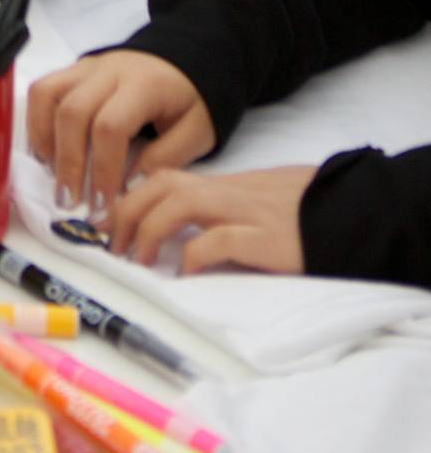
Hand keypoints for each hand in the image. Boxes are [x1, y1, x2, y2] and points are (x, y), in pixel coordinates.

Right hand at [27, 49, 216, 216]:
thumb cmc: (190, 101)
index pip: (110, 126)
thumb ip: (164, 159)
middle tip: (70, 201)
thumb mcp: (196, 133)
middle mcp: (107, 70)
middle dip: (68, 162)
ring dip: (45, 140)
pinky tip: (47, 152)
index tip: (103, 203)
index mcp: (143, 85)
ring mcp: (86, 66)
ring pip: (47, 96)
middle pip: (72, 112)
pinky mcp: (73, 70)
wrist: (183, 62)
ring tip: (53, 175)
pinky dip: (37, 123)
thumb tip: (128, 186)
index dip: (102, 168)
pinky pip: (42, 90)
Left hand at [106, 160, 310, 275]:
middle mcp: (226, 192)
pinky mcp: (264, 237)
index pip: (161, 177)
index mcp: (221, 185)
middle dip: (125, 211)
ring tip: (136, 259)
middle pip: (160, 185)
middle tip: (109, 245)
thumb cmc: (300, 213)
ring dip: (148, 228)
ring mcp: (245, 211)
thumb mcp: (251, 205)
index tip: (104, 225)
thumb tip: (177, 235)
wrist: (349, 215)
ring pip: (180, 201)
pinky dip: (193, 254)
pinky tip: (182, 274)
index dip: (127, 197)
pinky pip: (219, 239)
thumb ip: (217, 211)